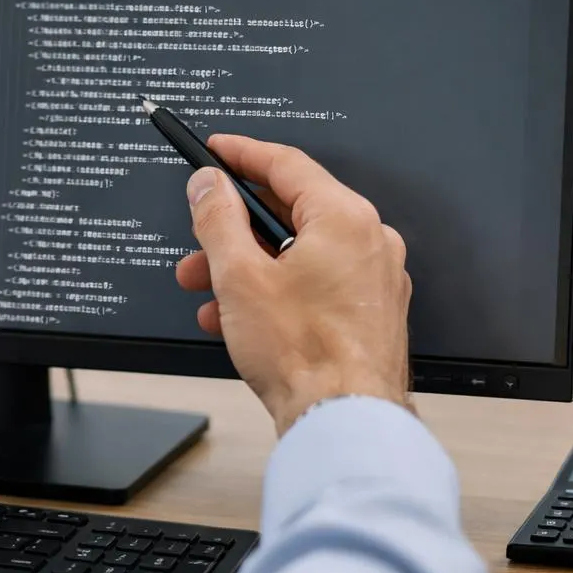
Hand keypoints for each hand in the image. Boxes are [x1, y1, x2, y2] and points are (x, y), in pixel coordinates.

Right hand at [175, 135, 412, 435]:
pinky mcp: (370, 313)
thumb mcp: (239, 276)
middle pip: (289, 213)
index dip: (241, 154)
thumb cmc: (305, 356)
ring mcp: (374, 280)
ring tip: (209, 295)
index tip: (214, 150)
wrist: (344, 421)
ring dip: (247, 269)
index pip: (285, 164)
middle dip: (233, 232)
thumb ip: (218, 218)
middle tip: (197, 242)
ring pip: (298, 254)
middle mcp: (370, 242)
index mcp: (345, 219)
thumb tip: (209, 184)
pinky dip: (274, 292)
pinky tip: (239, 320)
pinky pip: (314, 285)